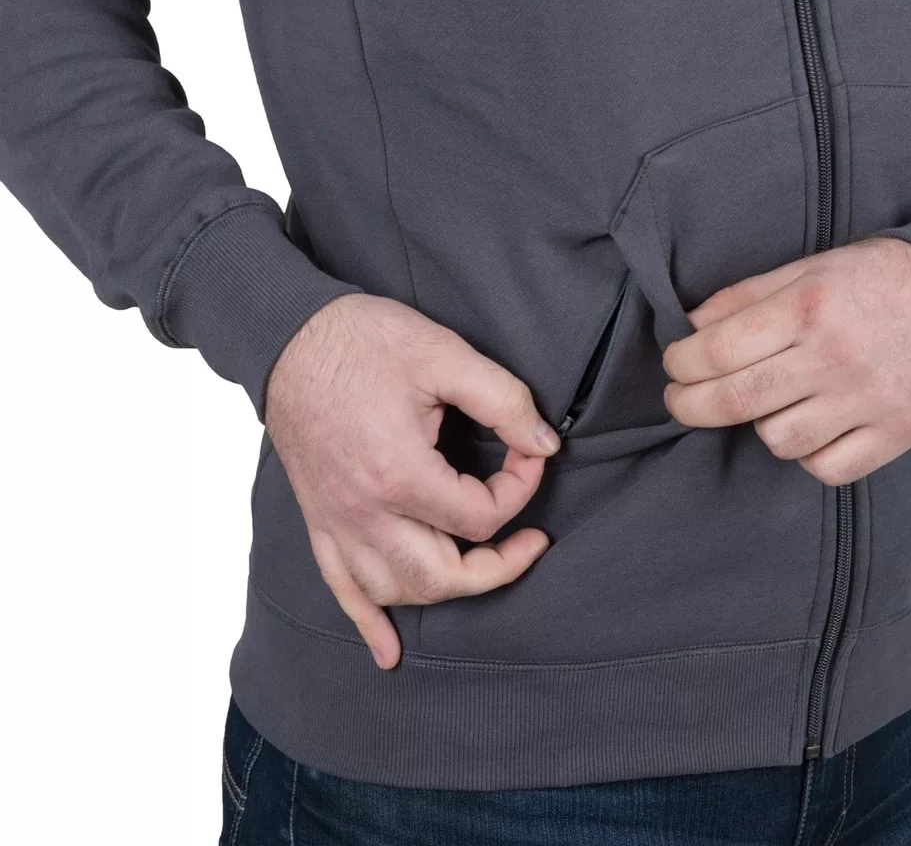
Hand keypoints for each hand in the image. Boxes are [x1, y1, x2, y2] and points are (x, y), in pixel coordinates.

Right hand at [264, 293, 560, 669]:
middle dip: (498, 567)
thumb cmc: (363, 340)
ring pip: (396, 591)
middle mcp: (364, 512)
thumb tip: (544, 444)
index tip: (528, 452)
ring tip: (481, 567)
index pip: (481, 516)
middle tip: (528, 539)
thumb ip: (503, 400)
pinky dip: (368, 623)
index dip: (522, 488)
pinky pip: (341, 589)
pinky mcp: (320, 520)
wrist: (289, 337)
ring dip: (446, 590)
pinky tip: (387, 651)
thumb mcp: (444, 354)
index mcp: (398, 472)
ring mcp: (337, 522)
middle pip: (443, 576)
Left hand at [662, 237, 910, 485]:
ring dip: (758, 426)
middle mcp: (835, 357)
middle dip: (689, 405)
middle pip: (736, 400)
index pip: (718, 351)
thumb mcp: (806, 269)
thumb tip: (689, 328)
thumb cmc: (874, 279)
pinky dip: (808, 455)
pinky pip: (827, 468)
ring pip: (778, 440)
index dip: (680, 363)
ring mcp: (869, 400)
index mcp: (808, 308)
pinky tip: (808, 429)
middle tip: (679, 399)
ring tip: (765, 405)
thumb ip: (743, 298)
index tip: (674, 365)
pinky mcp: (897, 432)